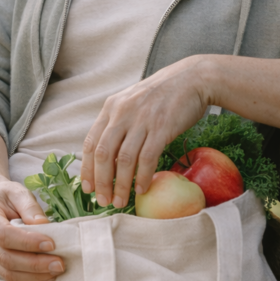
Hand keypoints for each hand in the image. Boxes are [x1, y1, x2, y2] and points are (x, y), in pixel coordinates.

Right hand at [0, 178, 63, 280]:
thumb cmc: (7, 197)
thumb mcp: (18, 192)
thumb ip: (30, 207)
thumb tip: (44, 225)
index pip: (4, 234)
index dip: (28, 242)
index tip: (51, 244)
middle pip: (6, 258)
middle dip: (35, 264)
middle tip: (59, 264)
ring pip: (8, 273)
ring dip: (35, 276)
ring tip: (56, 271)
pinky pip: (10, 280)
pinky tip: (47, 276)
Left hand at [80, 56, 208, 207]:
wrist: (193, 79)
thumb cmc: (163, 95)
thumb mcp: (132, 103)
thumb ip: (119, 123)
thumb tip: (108, 156)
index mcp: (111, 107)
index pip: (90, 142)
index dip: (87, 168)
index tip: (87, 187)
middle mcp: (122, 113)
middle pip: (103, 154)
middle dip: (101, 182)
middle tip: (102, 201)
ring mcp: (141, 120)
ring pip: (123, 159)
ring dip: (120, 185)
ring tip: (120, 201)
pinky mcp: (161, 127)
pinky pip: (147, 158)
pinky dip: (142, 177)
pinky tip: (141, 189)